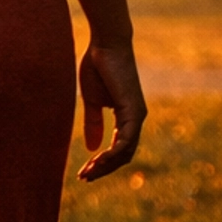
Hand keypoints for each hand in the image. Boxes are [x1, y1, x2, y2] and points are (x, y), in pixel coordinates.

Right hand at [78, 35, 145, 180]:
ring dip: (106, 165)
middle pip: (124, 156)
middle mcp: (135, 120)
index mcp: (127, 117)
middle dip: (104, 169)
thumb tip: (92, 148)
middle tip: (84, 178)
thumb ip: (93, 123)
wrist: (106, 44)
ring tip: (87, 172)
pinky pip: (126, 140)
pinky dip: (113, 153)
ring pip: (126, 152)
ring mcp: (137, 116)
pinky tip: (98, 160)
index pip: (118, 149)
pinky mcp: (134, 111)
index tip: (84, 171)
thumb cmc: (98, 66)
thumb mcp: (92, 100)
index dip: (103, 163)